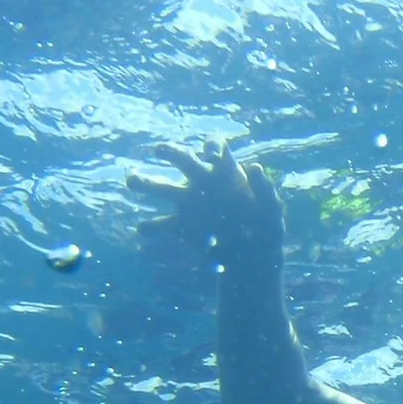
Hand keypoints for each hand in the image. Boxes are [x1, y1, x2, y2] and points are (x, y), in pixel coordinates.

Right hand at [130, 138, 281, 280]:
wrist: (254, 256)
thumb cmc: (264, 226)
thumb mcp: (271, 210)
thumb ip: (264, 190)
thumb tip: (252, 167)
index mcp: (224, 172)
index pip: (215, 147)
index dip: (212, 147)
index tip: (211, 157)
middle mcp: (202, 182)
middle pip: (181, 159)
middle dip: (170, 152)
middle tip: (159, 150)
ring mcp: (189, 204)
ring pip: (162, 187)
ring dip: (144, 182)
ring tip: (131, 180)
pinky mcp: (182, 228)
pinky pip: (162, 225)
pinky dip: (152, 227)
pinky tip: (144, 230)